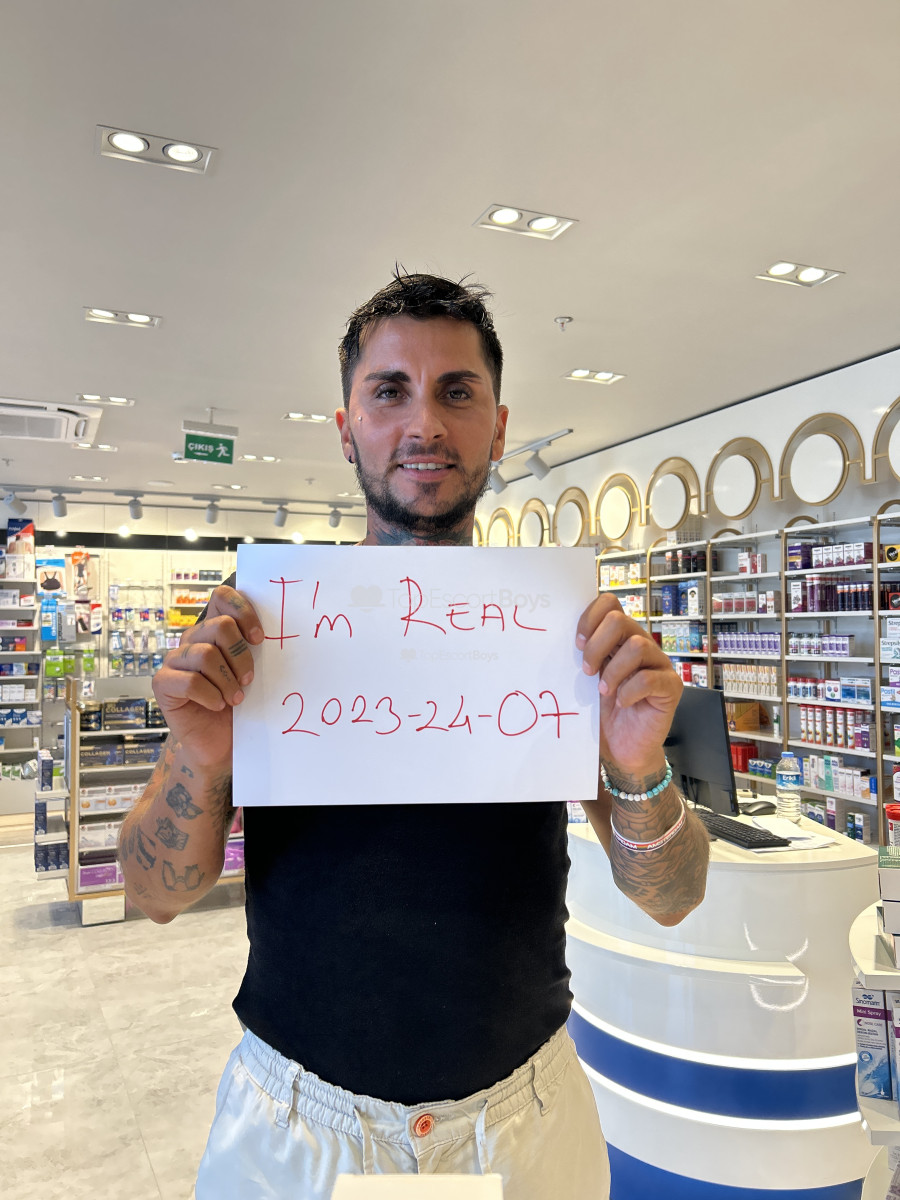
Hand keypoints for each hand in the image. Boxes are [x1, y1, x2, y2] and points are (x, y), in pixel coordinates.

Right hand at [152, 585, 263, 767]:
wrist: (222, 744)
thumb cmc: (239, 706)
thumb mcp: (251, 671)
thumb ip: (253, 647)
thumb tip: (274, 630)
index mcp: (214, 629)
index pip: (222, 597)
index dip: (243, 611)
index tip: (260, 638)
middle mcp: (192, 639)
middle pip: (219, 627)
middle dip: (241, 656)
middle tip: (249, 679)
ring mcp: (175, 660)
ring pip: (205, 655)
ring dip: (228, 681)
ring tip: (236, 698)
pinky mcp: (163, 684)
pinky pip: (189, 681)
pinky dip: (210, 696)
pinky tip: (217, 706)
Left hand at [576, 594, 681, 777]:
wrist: (621, 749)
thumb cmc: (602, 713)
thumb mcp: (587, 679)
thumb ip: (583, 655)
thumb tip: (557, 634)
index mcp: (618, 638)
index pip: (609, 603)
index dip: (589, 618)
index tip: (576, 644)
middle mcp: (641, 645)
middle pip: (620, 620)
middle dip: (597, 645)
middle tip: (587, 671)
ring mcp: (659, 664)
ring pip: (637, 646)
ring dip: (613, 671)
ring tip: (604, 691)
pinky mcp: (671, 687)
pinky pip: (650, 678)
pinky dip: (629, 691)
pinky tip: (622, 703)